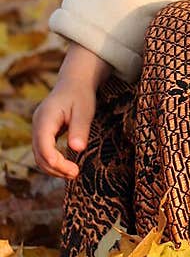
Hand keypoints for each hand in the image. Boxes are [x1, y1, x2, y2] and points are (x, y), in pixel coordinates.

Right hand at [31, 44, 110, 180]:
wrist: (74, 83)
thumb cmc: (81, 94)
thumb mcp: (84, 110)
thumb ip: (80, 129)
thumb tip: (77, 149)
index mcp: (45, 118)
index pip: (44, 146)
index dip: (56, 162)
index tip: (73, 170)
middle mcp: (37, 125)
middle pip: (39, 155)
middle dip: (56, 168)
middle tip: (76, 174)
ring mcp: (38, 129)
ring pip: (39, 156)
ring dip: (54, 168)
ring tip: (73, 173)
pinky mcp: (43, 133)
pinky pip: (44, 152)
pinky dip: (53, 162)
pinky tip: (67, 166)